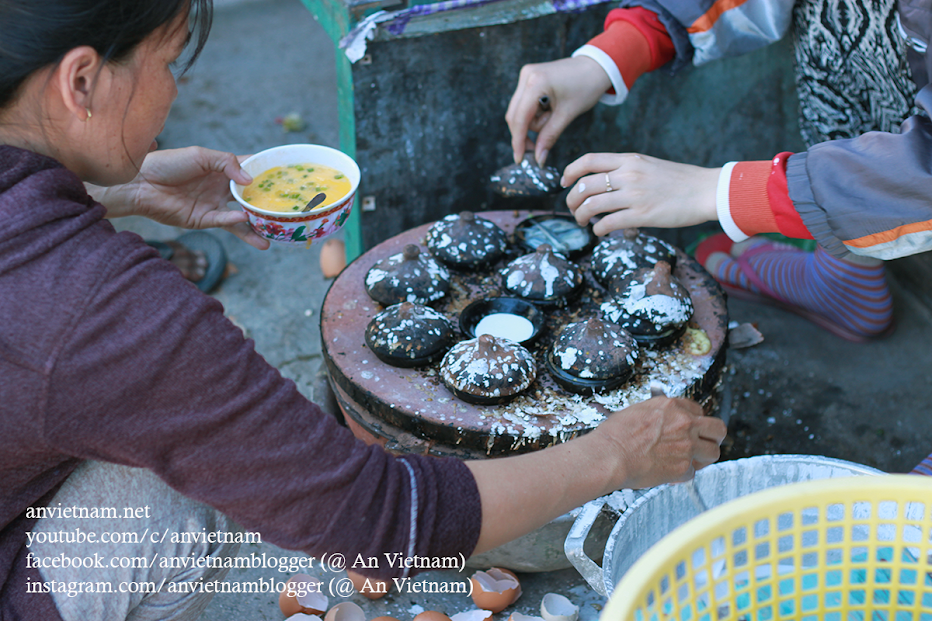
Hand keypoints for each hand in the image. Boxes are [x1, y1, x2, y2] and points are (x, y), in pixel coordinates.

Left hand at [90, 146, 269, 249]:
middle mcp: (222, 188)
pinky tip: (246, 220)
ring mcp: (214, 205)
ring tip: (274, 234)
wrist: (140, 183)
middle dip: (268, 204)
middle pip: (251, 198)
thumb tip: (251, 179)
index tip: (288, 176)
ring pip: (242, 217)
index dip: (268, 173)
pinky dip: (236, 221)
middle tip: (287, 209)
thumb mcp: (200, 155)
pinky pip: (224, 222)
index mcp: (223, 169)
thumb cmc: (168, 164)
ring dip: (257, 226)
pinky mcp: (203, 220)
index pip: (251, 170)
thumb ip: (227, 163)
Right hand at [505, 56, 610, 165]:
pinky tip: (549, 110)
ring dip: (533, 122)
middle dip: (526, 133)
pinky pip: (523, 105)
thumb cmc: (586, 87)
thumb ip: (549, 136)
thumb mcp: (568, 114)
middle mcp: (527, 76)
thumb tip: (538, 158)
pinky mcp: (528, 78)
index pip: (520, 118)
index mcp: (536, 82)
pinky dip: (534, 114)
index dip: (519, 141)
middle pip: (515, 116)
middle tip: (538, 148)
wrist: (595, 67)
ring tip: (554, 115)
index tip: (520, 159)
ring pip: (518, 112)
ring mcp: (526, 75)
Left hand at [562, 152, 719, 235]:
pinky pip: (607, 224)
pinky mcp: (642, 216)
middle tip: (573, 209)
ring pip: (591, 206)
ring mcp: (634, 195)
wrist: (706, 191)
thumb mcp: (648, 164)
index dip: (569, 172)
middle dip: (571, 200)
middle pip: (584, 186)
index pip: (588, 160)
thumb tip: (600, 182)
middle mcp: (628, 175)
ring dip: (581, 216)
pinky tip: (600, 231)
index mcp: (628, 159)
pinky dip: (597, 229)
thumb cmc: (678, 180)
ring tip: (583, 221)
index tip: (564, 182)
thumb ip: (624, 169)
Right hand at [593, 395, 725, 489]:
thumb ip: (659, 416)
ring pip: (713, 452)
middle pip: (717, 428)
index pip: (698, 410)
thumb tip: (663, 422)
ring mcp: (687, 446)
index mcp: (671, 406)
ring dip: (704, 457)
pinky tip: (671, 472)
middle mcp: (684, 423)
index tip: (693, 427)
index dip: (696, 420)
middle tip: (708, 442)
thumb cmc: (615, 435)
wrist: (610, 456)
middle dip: (714, 437)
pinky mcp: (683, 468)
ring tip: (693, 460)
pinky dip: (683, 474)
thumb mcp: (637, 411)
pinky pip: (692, 472)